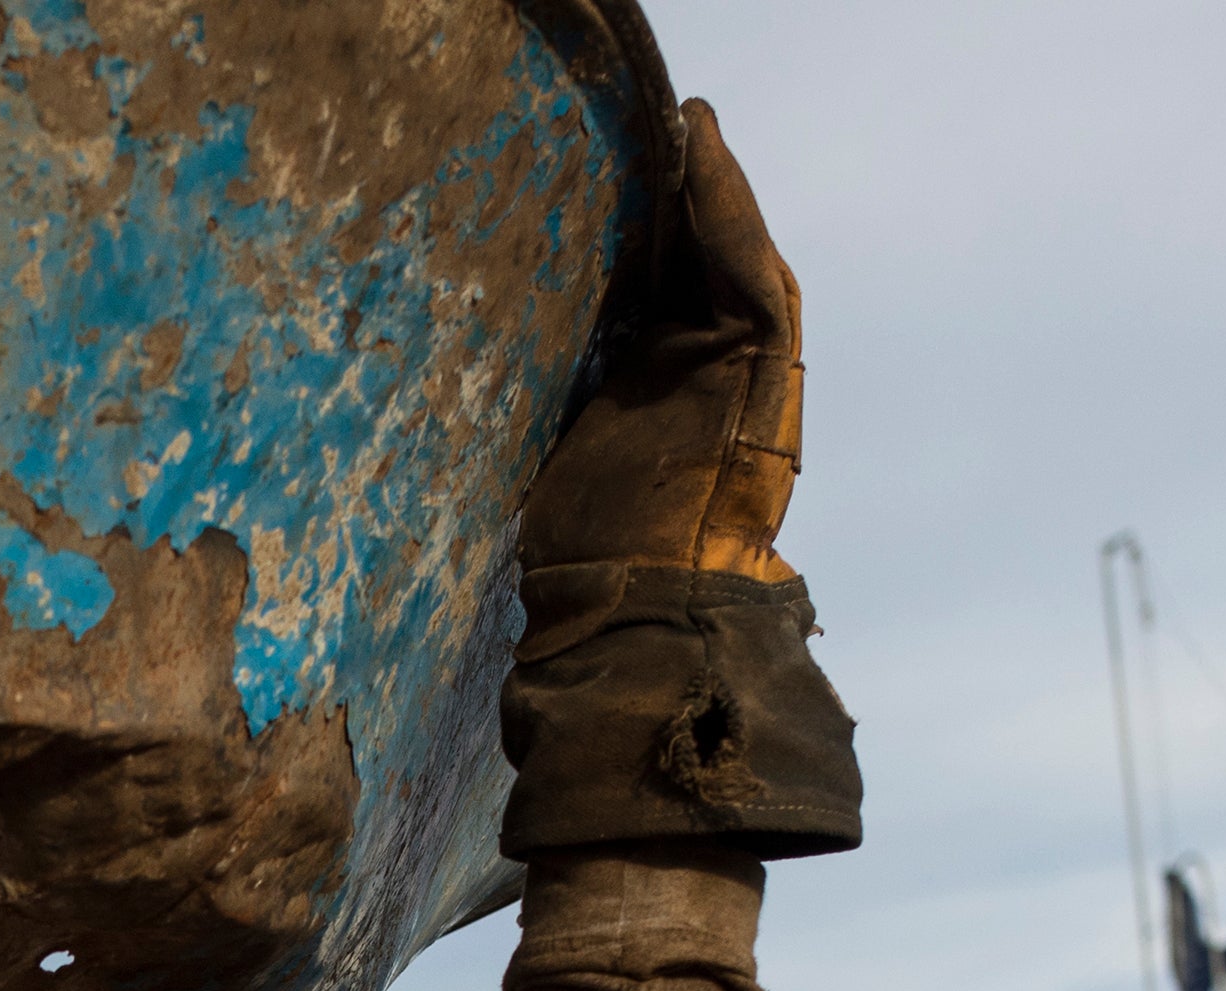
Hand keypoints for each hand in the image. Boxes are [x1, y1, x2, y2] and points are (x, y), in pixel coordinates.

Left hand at [493, 101, 856, 858]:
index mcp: (663, 408)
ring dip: (709, 190)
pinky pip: (755, 278)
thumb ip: (543, 418)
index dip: (641, 238)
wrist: (630, 629)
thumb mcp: (543, 474)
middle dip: (676, 202)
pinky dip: (730, 212)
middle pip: (696, 272)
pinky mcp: (762, 381)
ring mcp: (743, 385)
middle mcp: (711, 390)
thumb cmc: (577, 581)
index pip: (659, 300)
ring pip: (733, 263)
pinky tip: (699, 151)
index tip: (607, 180)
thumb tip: (463, 379)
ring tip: (683, 125)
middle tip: (650, 130)